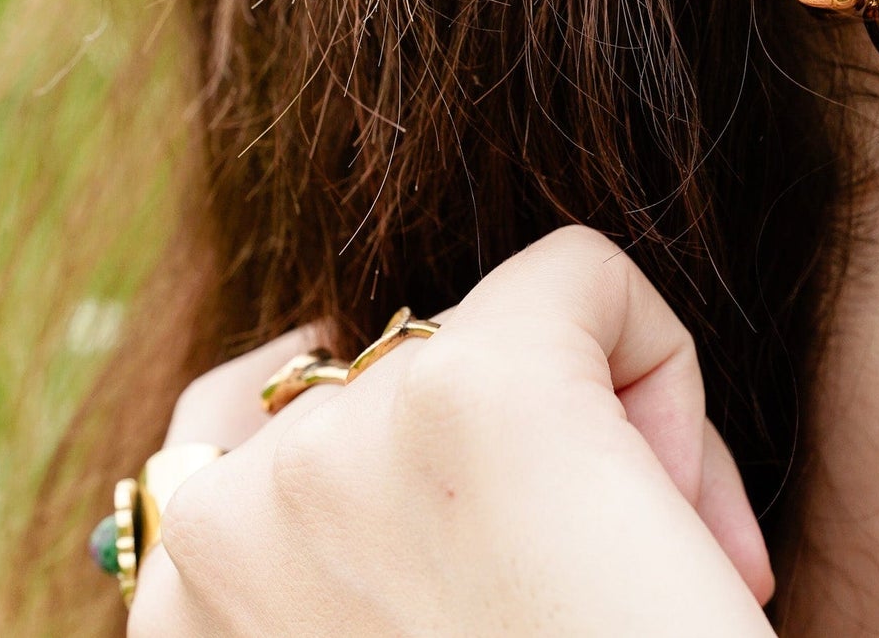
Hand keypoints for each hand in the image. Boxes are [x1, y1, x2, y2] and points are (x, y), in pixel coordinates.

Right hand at [129, 225, 776, 635]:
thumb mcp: (361, 630)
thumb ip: (343, 549)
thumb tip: (439, 472)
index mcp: (191, 589)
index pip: (215, 431)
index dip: (349, 455)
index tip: (442, 540)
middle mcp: (238, 509)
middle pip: (379, 371)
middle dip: (478, 455)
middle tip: (556, 591)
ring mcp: (349, 436)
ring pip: (490, 324)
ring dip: (571, 421)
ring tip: (623, 563)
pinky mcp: (480, 387)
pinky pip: (584, 275)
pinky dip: (656, 357)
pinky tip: (686, 513)